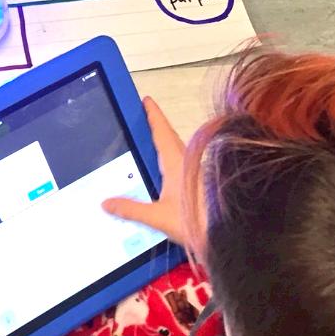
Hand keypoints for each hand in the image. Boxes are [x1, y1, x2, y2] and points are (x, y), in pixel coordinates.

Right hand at [101, 97, 203, 251]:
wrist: (229, 235)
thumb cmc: (195, 222)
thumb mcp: (158, 217)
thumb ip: (132, 210)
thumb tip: (106, 203)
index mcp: (175, 163)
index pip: (161, 132)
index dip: (153, 115)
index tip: (146, 100)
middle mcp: (187, 163)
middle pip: (170, 138)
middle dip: (158, 126)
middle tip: (145, 118)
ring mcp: (196, 172)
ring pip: (178, 150)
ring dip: (166, 142)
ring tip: (153, 142)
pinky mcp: (202, 184)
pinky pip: (183, 163)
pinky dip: (172, 158)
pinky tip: (167, 171)